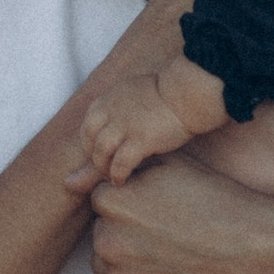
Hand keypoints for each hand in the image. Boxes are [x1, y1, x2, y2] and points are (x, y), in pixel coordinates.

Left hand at [67, 73, 195, 194]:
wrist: (186, 92)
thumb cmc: (165, 95)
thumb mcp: (130, 94)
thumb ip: (115, 107)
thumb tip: (103, 122)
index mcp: (106, 100)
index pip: (87, 128)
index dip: (91, 145)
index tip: (100, 155)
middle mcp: (110, 112)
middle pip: (90, 142)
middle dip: (94, 159)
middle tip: (104, 169)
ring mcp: (124, 126)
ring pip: (101, 154)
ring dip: (103, 169)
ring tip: (112, 177)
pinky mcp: (141, 140)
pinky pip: (120, 164)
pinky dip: (117, 175)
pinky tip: (121, 181)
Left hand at [89, 155, 273, 273]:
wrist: (263, 252)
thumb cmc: (222, 203)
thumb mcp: (176, 164)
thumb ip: (133, 164)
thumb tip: (102, 166)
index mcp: (114, 201)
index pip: (103, 200)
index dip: (130, 202)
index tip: (154, 209)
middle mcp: (109, 240)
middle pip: (103, 235)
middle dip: (126, 234)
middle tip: (165, 236)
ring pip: (106, 269)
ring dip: (126, 266)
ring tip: (167, 261)